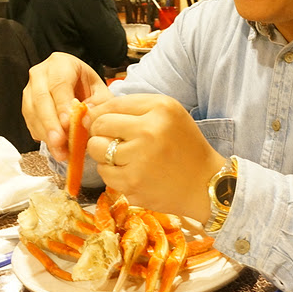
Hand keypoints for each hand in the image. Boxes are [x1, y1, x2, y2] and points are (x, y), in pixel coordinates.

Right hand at [22, 52, 112, 161]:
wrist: (75, 84)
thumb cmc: (87, 86)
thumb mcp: (100, 90)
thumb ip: (99, 103)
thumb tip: (86, 117)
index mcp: (61, 64)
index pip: (59, 84)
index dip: (61, 105)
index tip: (67, 123)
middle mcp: (41, 74)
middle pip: (41, 99)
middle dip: (50, 123)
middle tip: (60, 142)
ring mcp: (30, 89)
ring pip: (32, 112)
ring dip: (46, 134)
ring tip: (60, 151)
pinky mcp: (26, 106)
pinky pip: (30, 121)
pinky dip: (42, 136)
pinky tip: (55, 147)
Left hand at [83, 93, 225, 221]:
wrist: (204, 183)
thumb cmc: (183, 144)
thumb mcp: (168, 112)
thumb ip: (131, 106)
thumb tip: (88, 113)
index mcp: (160, 110)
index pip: (111, 106)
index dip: (102, 114)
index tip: (103, 121)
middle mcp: (149, 133)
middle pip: (99, 127)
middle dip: (100, 132)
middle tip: (114, 139)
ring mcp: (140, 162)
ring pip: (96, 151)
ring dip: (104, 153)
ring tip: (125, 155)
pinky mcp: (133, 185)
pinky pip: (105, 174)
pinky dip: (113, 172)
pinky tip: (131, 171)